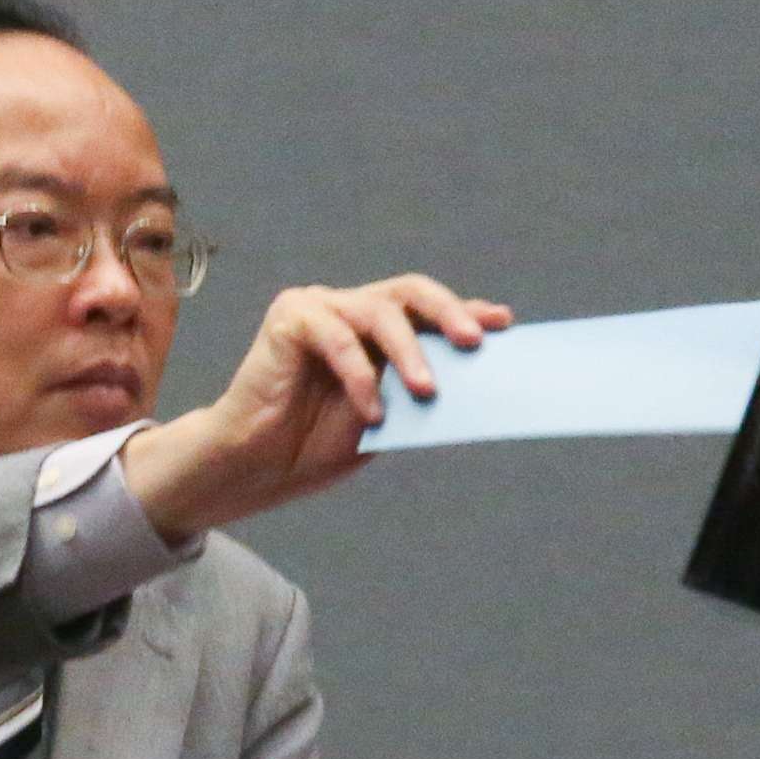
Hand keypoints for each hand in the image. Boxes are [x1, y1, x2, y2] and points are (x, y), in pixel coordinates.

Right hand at [119, 275, 513, 537]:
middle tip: (474, 342)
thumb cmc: (313, 445)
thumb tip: (475, 382)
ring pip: (378, 311)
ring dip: (409, 353)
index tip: (504, 324)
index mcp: (374, 331)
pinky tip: (370, 411)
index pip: (427, 310)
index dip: (465, 312)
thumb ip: (418, 392)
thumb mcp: (386, 419)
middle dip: (448, 313)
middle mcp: (349, 309)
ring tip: (427, 391)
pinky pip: (337, 336)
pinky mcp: (290, 318)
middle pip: (409, 292)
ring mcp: (319, 309)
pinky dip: (359, 375)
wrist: (255, 467)